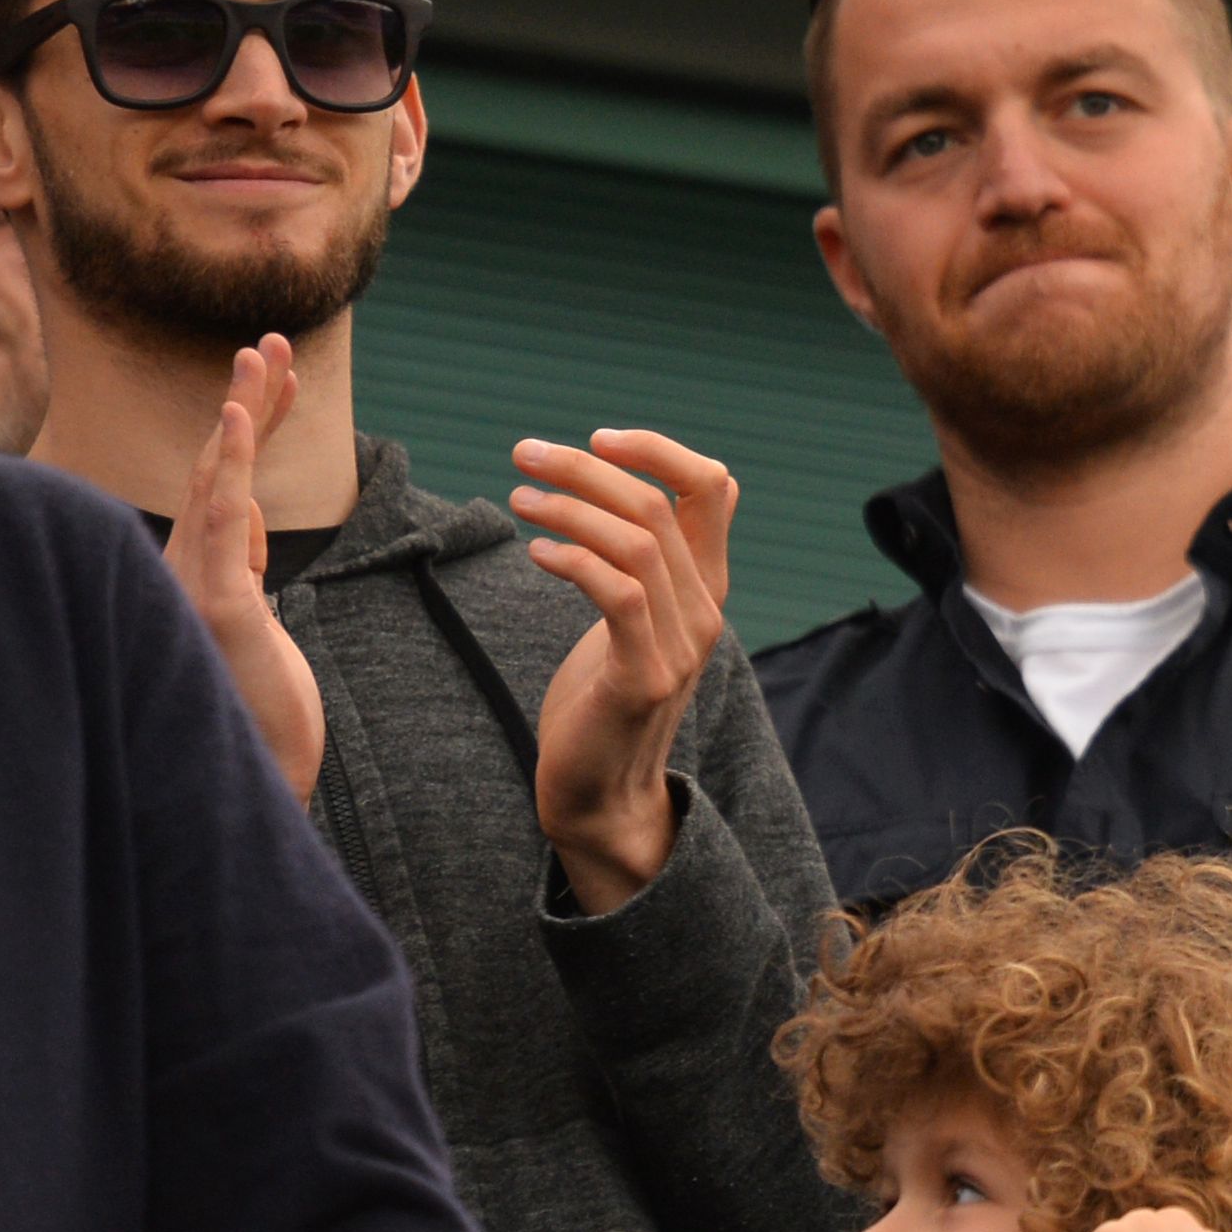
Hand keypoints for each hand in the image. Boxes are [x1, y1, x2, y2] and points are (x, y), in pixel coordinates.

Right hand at [165, 336, 323, 802]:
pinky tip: (239, 417)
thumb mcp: (257, 619)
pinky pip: (222, 519)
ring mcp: (197, 580)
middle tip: (269, 340)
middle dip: (247, 399)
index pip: (230, 476)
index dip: (253, 422)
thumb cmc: (259, 704)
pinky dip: (232, 465)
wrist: (258, 772)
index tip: (277, 374)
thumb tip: (243, 519)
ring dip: (243, 411)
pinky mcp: (219, 603)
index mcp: (205, 563)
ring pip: (220, 477)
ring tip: (261, 354)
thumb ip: (243, 566)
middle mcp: (189, 562)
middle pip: (221, 463)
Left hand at [515, 429, 736, 915]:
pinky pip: (618, 593)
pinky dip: (573, 559)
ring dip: (568, 507)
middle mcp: (705, 610)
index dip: (659, 451)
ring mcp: (680, 646)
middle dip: (584, 467)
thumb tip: (600, 494)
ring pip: (637, 541)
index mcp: (705, 588)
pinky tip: (536, 553)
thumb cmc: (602, 700)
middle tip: (524, 454)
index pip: (713, 487)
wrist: (603, 792)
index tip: (598, 439)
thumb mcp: (630, 620)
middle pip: (657, 504)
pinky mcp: (644, 676)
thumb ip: (635, 565)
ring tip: (519, 499)